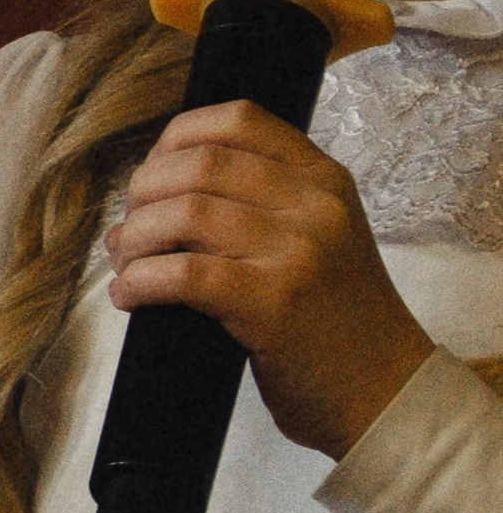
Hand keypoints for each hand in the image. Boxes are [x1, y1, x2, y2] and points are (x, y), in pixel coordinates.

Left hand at [105, 98, 433, 458]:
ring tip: (127, 264)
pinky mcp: (273, 303)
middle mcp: (314, 206)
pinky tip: (130, 295)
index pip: (239, 119)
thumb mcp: (320, 238)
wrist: (385, 392)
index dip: (178, 136)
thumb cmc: (337, 322)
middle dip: (144, 193)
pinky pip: (184, 274)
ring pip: (184, 214)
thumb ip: (263, 203)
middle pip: (199, 164)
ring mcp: (297, 252)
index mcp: (324, 180)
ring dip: (135, 239)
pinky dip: (141, 281)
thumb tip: (159, 188)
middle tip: (129, 230)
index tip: (153, 169)